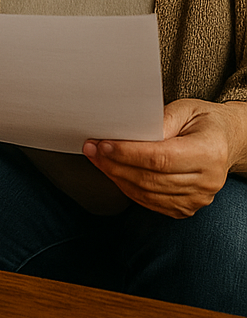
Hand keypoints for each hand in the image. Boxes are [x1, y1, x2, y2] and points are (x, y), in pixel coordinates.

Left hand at [83, 98, 246, 216]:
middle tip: (92, 149)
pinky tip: (116, 173)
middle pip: (150, 178)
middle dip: (115, 164)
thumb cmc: (203, 121)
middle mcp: (207, 180)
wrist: (226, 141)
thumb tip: (130, 135)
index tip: (102, 144)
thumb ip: (160, 122)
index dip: (128, 153)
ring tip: (98, 159)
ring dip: (117, 177)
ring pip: (147, 193)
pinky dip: (129, 189)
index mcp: (209, 152)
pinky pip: (150, 203)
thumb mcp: (185, 109)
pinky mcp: (187, 208)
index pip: (160, 158)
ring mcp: (198, 198)